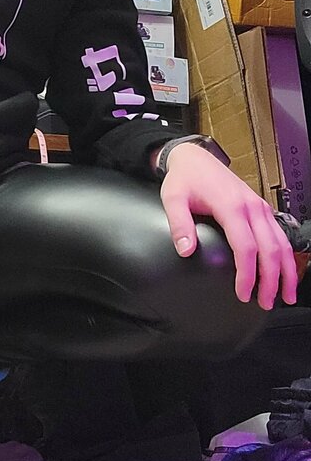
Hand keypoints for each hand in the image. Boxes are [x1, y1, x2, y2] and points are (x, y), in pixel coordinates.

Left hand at [160, 142, 297, 309]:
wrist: (195, 157)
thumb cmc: (185, 178)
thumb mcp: (173, 198)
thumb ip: (179, 223)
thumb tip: (185, 250)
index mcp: (231, 206)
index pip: (246, 247)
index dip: (247, 274)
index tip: (242, 293)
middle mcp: (252, 207)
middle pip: (270, 249)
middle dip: (271, 279)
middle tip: (265, 302)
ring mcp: (260, 207)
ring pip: (282, 243)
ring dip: (286, 271)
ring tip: (285, 294)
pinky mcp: (262, 208)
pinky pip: (280, 235)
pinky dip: (286, 256)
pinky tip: (285, 272)